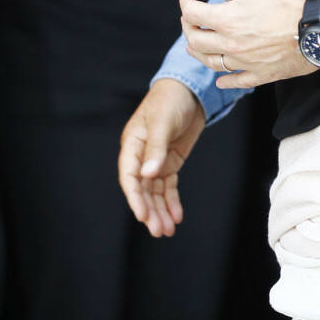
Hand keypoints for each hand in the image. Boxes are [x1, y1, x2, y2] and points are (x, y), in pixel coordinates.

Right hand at [118, 79, 205, 237]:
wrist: (189, 89)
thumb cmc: (170, 100)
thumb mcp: (163, 121)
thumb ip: (156, 148)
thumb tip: (148, 174)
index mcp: (132, 144)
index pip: (130, 176)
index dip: (135, 197)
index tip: (143, 215)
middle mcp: (141, 156)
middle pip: (143, 189)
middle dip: (150, 210)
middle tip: (159, 231)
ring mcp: (156, 160)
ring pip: (155, 192)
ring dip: (161, 210)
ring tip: (167, 230)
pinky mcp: (170, 162)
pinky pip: (168, 186)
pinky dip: (172, 201)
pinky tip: (176, 216)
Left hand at [177, 0, 315, 88]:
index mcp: (228, 19)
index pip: (192, 14)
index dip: (186, 3)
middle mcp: (231, 44)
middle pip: (195, 40)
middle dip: (188, 27)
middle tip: (190, 18)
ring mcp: (246, 62)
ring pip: (211, 62)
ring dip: (198, 52)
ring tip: (196, 44)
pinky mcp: (262, 74)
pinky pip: (237, 81)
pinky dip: (225, 81)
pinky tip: (221, 80)